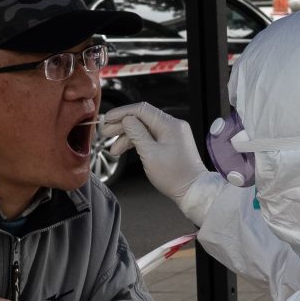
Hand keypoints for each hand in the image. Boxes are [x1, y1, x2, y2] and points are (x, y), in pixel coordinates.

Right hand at [103, 102, 218, 218]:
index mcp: (170, 125)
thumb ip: (136, 134)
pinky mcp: (171, 143)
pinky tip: (126, 149)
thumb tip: (127, 120)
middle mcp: (173, 126)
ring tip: (113, 148)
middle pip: (142, 118)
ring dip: (128, 136)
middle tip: (106, 133)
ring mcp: (173, 134)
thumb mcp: (150, 154)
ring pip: (144, 128)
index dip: (122, 113)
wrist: (193, 191)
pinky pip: (151, 137)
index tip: (108, 118)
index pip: (141, 110)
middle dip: (122, 125)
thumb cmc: (175, 176)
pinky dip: (138, 142)